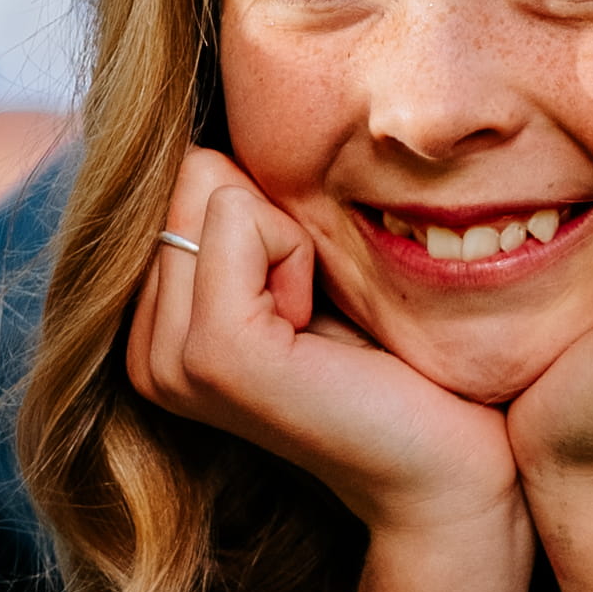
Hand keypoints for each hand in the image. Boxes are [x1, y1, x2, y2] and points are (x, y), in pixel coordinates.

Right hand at [129, 150, 526, 553]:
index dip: (261, 213)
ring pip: (211, 187)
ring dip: (289, 238)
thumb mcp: (298, 271)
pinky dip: (298, 252)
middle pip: (186, 174)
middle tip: (315, 311)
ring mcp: (169, 361)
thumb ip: (235, 214)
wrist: (448, 468)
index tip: (303, 296)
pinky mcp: (213, 355)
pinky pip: (240, 218)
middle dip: (270, 220)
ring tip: (319, 321)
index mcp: (153, 330)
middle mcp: (144, 351)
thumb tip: (199, 123)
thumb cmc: (391, 361)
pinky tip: (319, 326)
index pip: (176, 177)